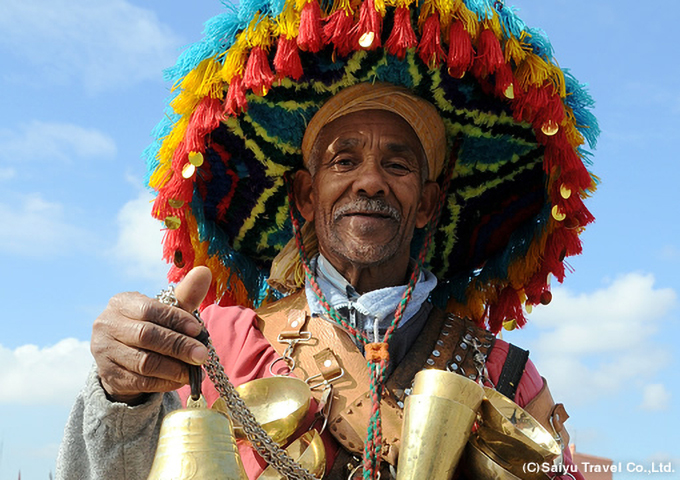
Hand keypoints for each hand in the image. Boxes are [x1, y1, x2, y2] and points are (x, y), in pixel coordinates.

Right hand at [91, 267, 211, 403]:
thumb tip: (204, 272)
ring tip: (194, 370)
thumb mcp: (166, 309)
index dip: (176, 320)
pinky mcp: (109, 376)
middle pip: (147, 336)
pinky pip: (141, 382)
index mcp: (121, 303)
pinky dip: (165, 381)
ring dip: (174, 368)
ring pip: (144, 362)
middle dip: (179, 346)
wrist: (124, 355)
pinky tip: (180, 379)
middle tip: (202, 354)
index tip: (199, 330)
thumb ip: (185, 294)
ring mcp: (104, 352)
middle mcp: (107, 325)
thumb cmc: (151, 325)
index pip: (150, 310)